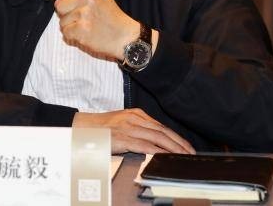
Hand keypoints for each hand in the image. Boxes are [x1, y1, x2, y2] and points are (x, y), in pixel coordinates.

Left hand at [55, 0, 137, 59]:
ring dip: (71, 26)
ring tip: (87, 26)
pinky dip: (73, 36)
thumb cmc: (110, 18)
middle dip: (67, 14)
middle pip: (60, 5)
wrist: (124, 36)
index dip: (68, 1)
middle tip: (82, 19)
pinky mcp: (82, 29)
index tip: (79, 7)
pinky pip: (65, 32)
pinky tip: (85, 34)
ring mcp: (85, 13)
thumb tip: (57, 1)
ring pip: (61, 20)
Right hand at [72, 109, 195, 154]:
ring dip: (173, 148)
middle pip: (163, 131)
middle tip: (191, 153)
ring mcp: (128, 127)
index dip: (176, 137)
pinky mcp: (122, 137)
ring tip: (183, 157)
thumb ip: (137, 130)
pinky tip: (165, 156)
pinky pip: (144, 145)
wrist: (81, 127)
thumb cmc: (100, 129)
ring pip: (157, 137)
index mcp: (136, 114)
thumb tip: (154, 143)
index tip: (187, 147)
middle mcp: (134, 118)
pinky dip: (157, 151)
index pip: (161, 126)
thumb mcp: (121, 125)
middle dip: (179, 143)